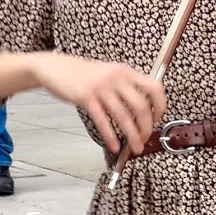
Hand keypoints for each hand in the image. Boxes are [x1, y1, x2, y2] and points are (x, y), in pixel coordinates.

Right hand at [31, 53, 166, 155]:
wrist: (55, 67)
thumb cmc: (83, 74)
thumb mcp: (110, 73)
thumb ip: (125, 86)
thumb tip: (141, 110)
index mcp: (126, 72)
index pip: (154, 88)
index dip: (160, 106)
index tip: (157, 119)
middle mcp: (117, 78)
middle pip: (141, 107)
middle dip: (146, 127)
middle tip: (144, 139)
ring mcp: (101, 88)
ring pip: (123, 116)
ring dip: (132, 136)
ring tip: (134, 148)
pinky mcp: (86, 98)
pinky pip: (102, 121)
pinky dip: (110, 136)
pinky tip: (114, 146)